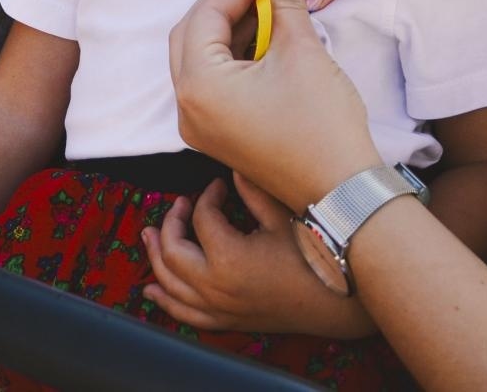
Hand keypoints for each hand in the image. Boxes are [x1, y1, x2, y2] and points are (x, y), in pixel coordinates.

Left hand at [141, 174, 376, 338]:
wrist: (338, 303)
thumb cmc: (315, 257)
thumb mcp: (283, 217)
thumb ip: (253, 190)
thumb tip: (233, 165)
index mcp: (228, 258)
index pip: (203, 218)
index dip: (208, 196)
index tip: (218, 185)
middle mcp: (215, 287)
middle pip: (174, 252)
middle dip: (172, 224)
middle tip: (180, 204)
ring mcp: (219, 308)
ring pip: (172, 284)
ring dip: (156, 258)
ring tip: (148, 236)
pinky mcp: (227, 321)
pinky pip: (185, 314)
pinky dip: (165, 301)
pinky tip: (152, 291)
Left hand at [169, 0, 379, 211]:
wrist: (340, 188)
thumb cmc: (320, 121)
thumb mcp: (302, 51)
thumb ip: (285, 4)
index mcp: (199, 85)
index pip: (203, 16)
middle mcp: (187, 107)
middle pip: (190, 36)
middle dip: (224, 6)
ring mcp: (199, 126)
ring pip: (199, 60)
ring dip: (228, 31)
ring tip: (268, 9)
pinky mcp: (217, 136)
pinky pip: (211, 84)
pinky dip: (231, 58)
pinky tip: (264, 41)